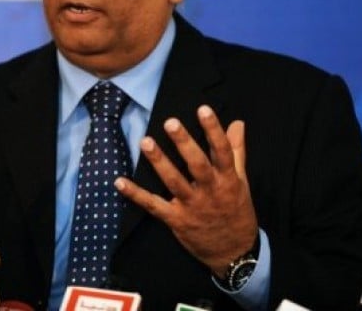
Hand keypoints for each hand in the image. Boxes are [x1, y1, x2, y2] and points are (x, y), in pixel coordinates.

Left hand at [115, 105, 257, 275]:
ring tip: (146, 142)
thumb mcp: (242, 181)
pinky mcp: (176, 220)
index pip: (222, 151)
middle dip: (184, 144)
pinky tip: (119, 182)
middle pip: (197, 165)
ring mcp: (192, 207)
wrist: (233, 253)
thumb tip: (237, 123)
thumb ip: (237, 151)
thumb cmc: (237, 211)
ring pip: (174, 182)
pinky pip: (153, 206)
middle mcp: (210, 192)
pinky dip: (135, 195)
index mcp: (227, 180)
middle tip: (170, 122)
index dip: (213, 130)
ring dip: (159, 162)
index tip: (203, 109)